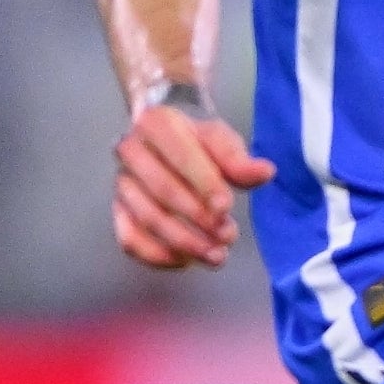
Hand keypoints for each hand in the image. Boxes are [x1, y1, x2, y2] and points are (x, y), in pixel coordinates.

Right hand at [110, 94, 273, 269]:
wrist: (169, 143)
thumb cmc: (198, 142)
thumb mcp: (222, 141)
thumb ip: (239, 159)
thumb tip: (265, 172)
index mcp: (156, 122)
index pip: (181, 155)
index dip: (204, 183)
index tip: (226, 207)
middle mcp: (130, 150)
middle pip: (162, 190)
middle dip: (198, 217)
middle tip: (228, 235)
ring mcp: (121, 182)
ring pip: (147, 217)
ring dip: (184, 242)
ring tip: (216, 255)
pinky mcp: (119, 210)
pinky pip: (129, 238)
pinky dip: (157, 255)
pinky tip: (186, 261)